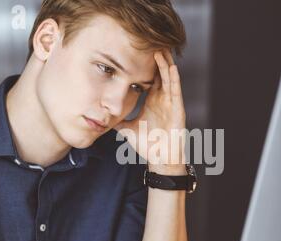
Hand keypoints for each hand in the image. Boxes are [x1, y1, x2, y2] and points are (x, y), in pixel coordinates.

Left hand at [115, 50, 186, 173]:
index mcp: (152, 102)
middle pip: (159, 73)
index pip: (148, 78)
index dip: (144, 65)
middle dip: (156, 58)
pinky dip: (174, 78)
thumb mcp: (128, 129)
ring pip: (168, 78)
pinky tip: (171, 67)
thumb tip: (102, 118)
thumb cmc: (149, 145)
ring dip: (164, 63)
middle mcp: (161, 99)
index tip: (136, 52)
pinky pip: (176, 90)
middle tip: (150, 42)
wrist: (160, 158)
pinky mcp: (177, 108)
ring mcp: (170, 102)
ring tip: (160, 48)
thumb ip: (118, 121)